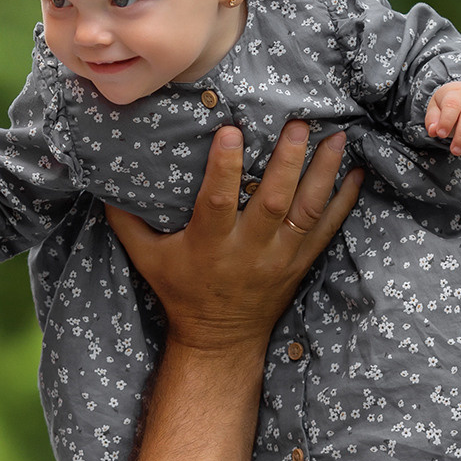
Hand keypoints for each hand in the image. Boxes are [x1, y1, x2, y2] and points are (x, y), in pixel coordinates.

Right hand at [105, 122, 362, 351]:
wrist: (220, 337)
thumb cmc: (180, 290)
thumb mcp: (147, 259)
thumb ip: (127, 221)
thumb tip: (104, 181)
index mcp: (209, 245)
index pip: (217, 202)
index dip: (224, 167)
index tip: (231, 131)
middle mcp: (248, 251)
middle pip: (272, 202)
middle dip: (288, 162)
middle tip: (299, 123)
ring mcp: (280, 257)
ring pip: (307, 211)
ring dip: (324, 173)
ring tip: (337, 137)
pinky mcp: (301, 262)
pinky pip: (328, 230)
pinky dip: (345, 201)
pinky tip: (356, 172)